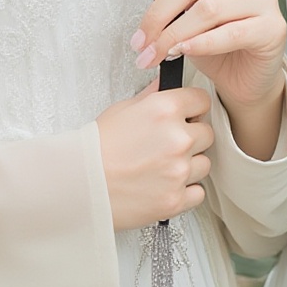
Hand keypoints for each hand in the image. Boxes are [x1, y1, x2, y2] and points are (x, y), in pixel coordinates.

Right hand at [95, 83, 213, 229]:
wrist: (80, 184)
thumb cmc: (96, 148)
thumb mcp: (122, 109)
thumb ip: (152, 97)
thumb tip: (166, 86)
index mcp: (165, 109)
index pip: (202, 101)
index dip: (194, 108)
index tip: (189, 115)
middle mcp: (177, 138)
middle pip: (207, 133)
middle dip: (192, 137)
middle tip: (170, 144)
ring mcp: (179, 171)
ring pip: (204, 163)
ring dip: (189, 164)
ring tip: (163, 166)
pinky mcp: (175, 199)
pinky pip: (198, 192)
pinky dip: (186, 190)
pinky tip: (166, 184)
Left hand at [128, 0, 286, 158]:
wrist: (246, 78)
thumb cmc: (216, 40)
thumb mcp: (185, 12)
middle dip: (157, 15)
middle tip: (140, 42)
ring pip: (207, 8)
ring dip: (173, 35)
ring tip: (156, 54)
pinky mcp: (272, 27)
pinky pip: (230, 33)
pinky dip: (201, 43)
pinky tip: (185, 52)